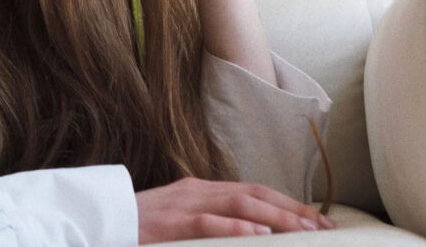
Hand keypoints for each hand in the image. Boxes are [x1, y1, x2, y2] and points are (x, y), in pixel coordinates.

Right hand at [135, 177, 335, 242]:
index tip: (319, 220)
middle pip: (254, 194)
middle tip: (324, 227)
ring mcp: (184, 205)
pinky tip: (259, 234)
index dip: (288, 204)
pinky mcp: (170, 223)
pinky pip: (207, 223)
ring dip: (275, 217)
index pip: (253, 191)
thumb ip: (210, 223)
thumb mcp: (180, 221)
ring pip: (239, 204)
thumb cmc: (141, 228)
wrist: (100, 220)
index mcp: (201, 190)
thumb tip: (249, 235)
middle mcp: (197, 192)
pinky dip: (236, 228)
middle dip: (292, 210)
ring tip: (303, 230)